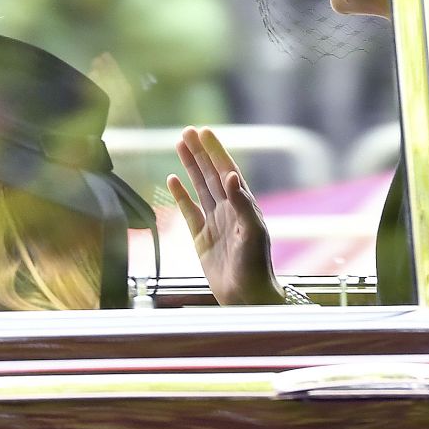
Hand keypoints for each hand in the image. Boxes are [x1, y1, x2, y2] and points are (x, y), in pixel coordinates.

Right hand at [168, 126, 283, 304]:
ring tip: (180, 146)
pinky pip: (189, 210)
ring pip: (199, 187)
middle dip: (200, 152)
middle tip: (187, 131)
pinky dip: (181, 195)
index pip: (227, 171)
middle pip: (210, 174)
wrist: (246, 296)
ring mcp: (214, 222)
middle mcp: (228, 209)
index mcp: (243, 205)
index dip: (216, 151)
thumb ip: (243, 204)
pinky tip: (172, 179)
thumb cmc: (255, 265)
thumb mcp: (252, 233)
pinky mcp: (201, 238)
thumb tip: (232, 176)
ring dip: (190, 167)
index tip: (205, 132)